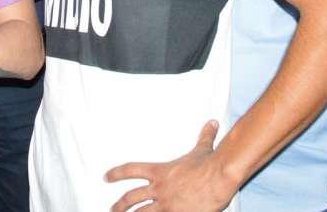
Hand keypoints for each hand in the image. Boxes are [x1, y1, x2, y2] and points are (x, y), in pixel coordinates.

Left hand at [105, 120, 237, 211]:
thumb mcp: (203, 148)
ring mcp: (167, 204)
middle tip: (112, 209)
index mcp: (160, 172)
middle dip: (119, 205)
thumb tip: (211, 123)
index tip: (106, 177)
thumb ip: (204, 137)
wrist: (219, 177)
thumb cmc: (210, 164)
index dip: (116, 173)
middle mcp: (160, 188)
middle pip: (131, 198)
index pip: (131, 170)